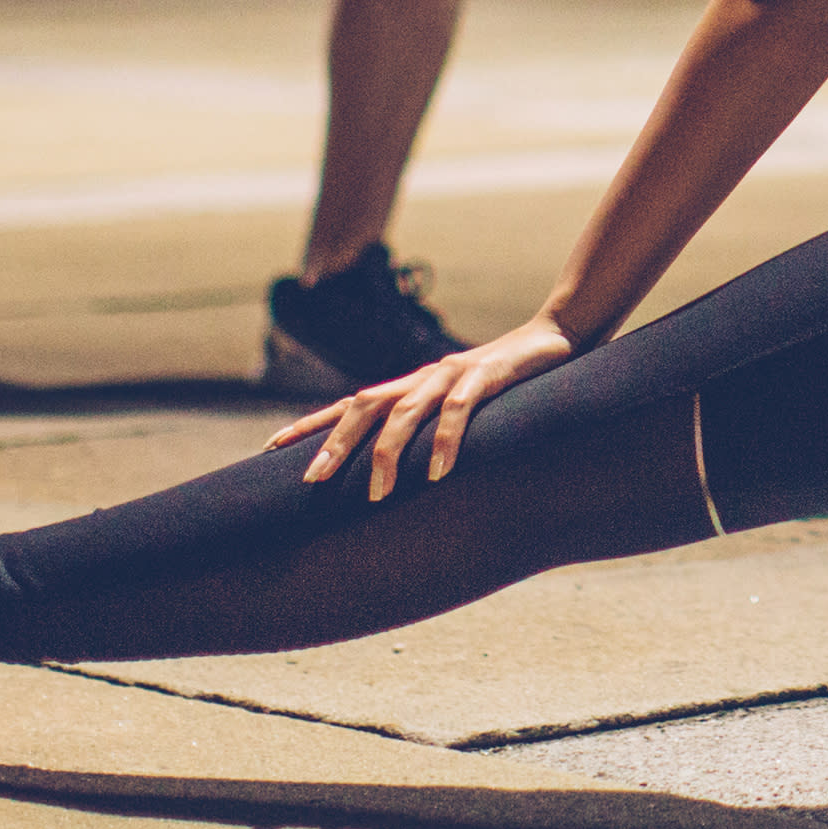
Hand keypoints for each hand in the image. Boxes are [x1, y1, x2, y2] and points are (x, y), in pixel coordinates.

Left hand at [269, 317, 577, 501]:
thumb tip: (406, 477)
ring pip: (404, 410)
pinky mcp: (485, 375)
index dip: (310, 425)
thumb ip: (434, 431)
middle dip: (333, 443)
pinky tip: (437, 472)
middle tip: (310, 482)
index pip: (348, 404)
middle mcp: (422, 377)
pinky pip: (458, 409)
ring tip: (376, 493)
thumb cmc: (509, 382)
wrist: (558, 335)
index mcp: (411, 387)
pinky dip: (444, 440)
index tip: (269, 449)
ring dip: (386, 452)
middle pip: (363, 405)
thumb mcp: (462, 408)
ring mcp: (451, 373)